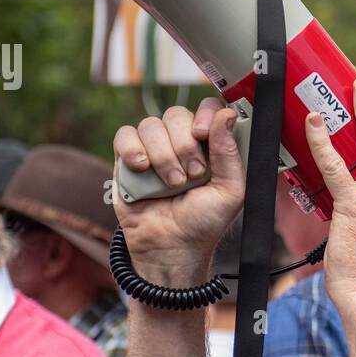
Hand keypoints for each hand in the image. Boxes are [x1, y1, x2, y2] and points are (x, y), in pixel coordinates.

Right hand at [113, 99, 244, 283]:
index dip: (204, 115)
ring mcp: (153, 149)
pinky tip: (142, 169)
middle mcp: (181, 142)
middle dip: (184, 145)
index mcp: (210, 145)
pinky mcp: (127, 159)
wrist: (172, 247)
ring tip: (171, 184)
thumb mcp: (231, 191)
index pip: (207, 109)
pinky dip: (133, 150)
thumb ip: (230, 153)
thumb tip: (225, 115)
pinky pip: (125, 135)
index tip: (203, 134)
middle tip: (192, 175)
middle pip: (176, 114)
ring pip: (150, 125)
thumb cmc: (204, 222)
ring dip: (162, 156)